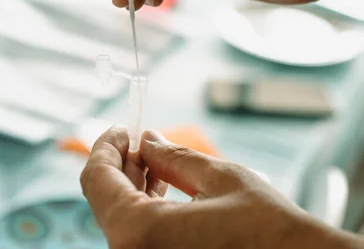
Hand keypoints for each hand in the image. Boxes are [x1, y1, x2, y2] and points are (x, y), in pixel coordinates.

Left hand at [80, 127, 363, 247]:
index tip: (122, 128)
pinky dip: (143, 209)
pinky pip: (138, 235)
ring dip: (131, 185)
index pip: (96, 178)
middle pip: (105, 198)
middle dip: (121, 163)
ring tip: (156, 161)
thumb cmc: (267, 229)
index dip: (105, 145)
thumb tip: (146, 138)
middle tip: (142, 139)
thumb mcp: (218, 179)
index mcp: (138, 232)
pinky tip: (163, 189)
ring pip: (120, 217)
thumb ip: (172, 157)